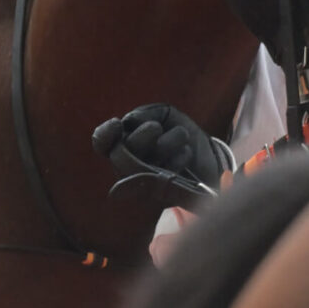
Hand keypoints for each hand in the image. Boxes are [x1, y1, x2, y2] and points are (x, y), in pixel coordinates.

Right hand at [91, 103, 224, 188]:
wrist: (206, 152)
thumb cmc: (176, 131)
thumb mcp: (162, 114)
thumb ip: (144, 113)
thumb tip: (129, 121)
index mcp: (121, 144)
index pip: (102, 142)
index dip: (104, 135)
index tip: (117, 123)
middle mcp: (127, 166)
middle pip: (123, 155)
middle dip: (142, 136)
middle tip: (156, 127)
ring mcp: (145, 182)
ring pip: (147, 163)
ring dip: (169, 142)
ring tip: (181, 135)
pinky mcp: (164, 194)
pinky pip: (168, 174)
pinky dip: (181, 156)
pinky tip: (186, 153)